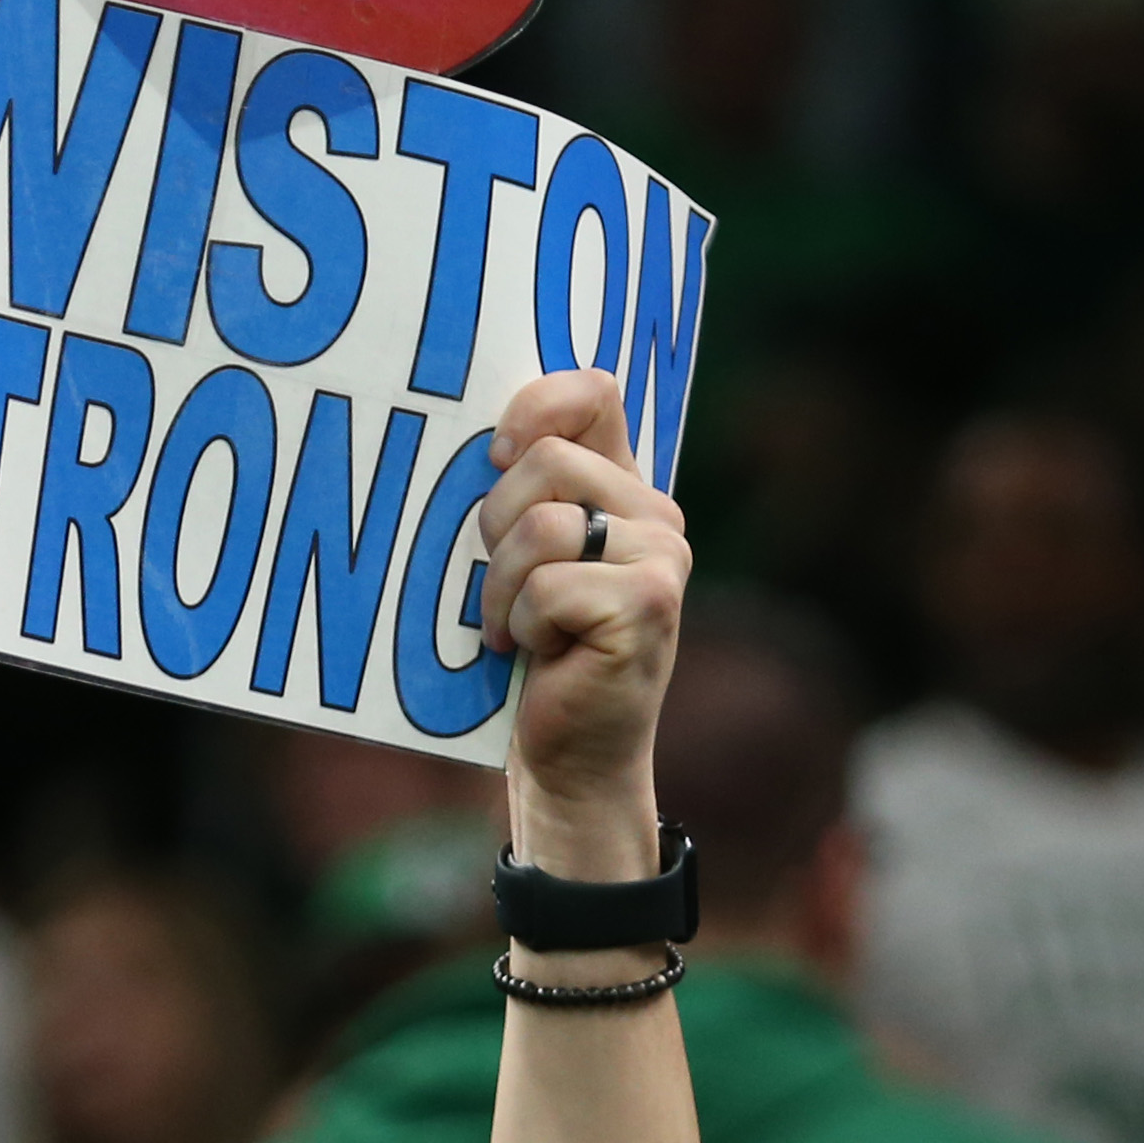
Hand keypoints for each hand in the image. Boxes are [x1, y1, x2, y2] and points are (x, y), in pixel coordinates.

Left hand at [473, 369, 686, 880]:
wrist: (570, 751)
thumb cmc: (535, 651)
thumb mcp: (522, 560)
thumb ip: (521, 493)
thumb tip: (481, 438)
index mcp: (625, 487)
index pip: (592, 391)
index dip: (534, 406)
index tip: (493, 454)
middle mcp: (655, 514)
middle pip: (544, 462)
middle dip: (495, 526)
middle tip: (504, 583)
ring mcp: (662, 558)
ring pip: (541, 525)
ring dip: (503, 586)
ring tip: (516, 625)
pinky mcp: (648, 604)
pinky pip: (548, 585)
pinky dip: (522, 623)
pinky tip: (538, 652)